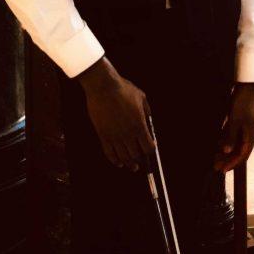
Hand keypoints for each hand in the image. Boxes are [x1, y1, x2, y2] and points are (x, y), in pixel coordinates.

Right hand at [77, 57, 154, 172]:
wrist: (103, 86)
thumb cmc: (123, 89)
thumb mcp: (141, 96)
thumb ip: (146, 110)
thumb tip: (149, 120)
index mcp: (139, 125)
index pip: (148, 147)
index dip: (150, 151)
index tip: (150, 150)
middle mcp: (128, 133)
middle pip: (136, 155)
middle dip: (140, 159)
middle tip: (141, 161)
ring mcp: (115, 136)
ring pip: (124, 157)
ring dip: (129, 164)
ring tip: (131, 166)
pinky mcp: (103, 135)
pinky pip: (109, 153)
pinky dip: (115, 160)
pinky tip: (118, 163)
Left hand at [214, 83, 253, 171]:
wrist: (248, 87)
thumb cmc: (242, 103)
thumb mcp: (235, 120)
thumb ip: (231, 136)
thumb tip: (226, 151)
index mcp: (251, 136)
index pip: (242, 156)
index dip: (231, 163)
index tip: (221, 170)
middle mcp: (251, 135)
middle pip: (239, 151)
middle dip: (227, 159)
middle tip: (215, 165)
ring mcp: (248, 128)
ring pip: (237, 144)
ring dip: (227, 151)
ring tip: (215, 156)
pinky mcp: (244, 122)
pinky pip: (236, 136)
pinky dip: (228, 141)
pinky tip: (219, 143)